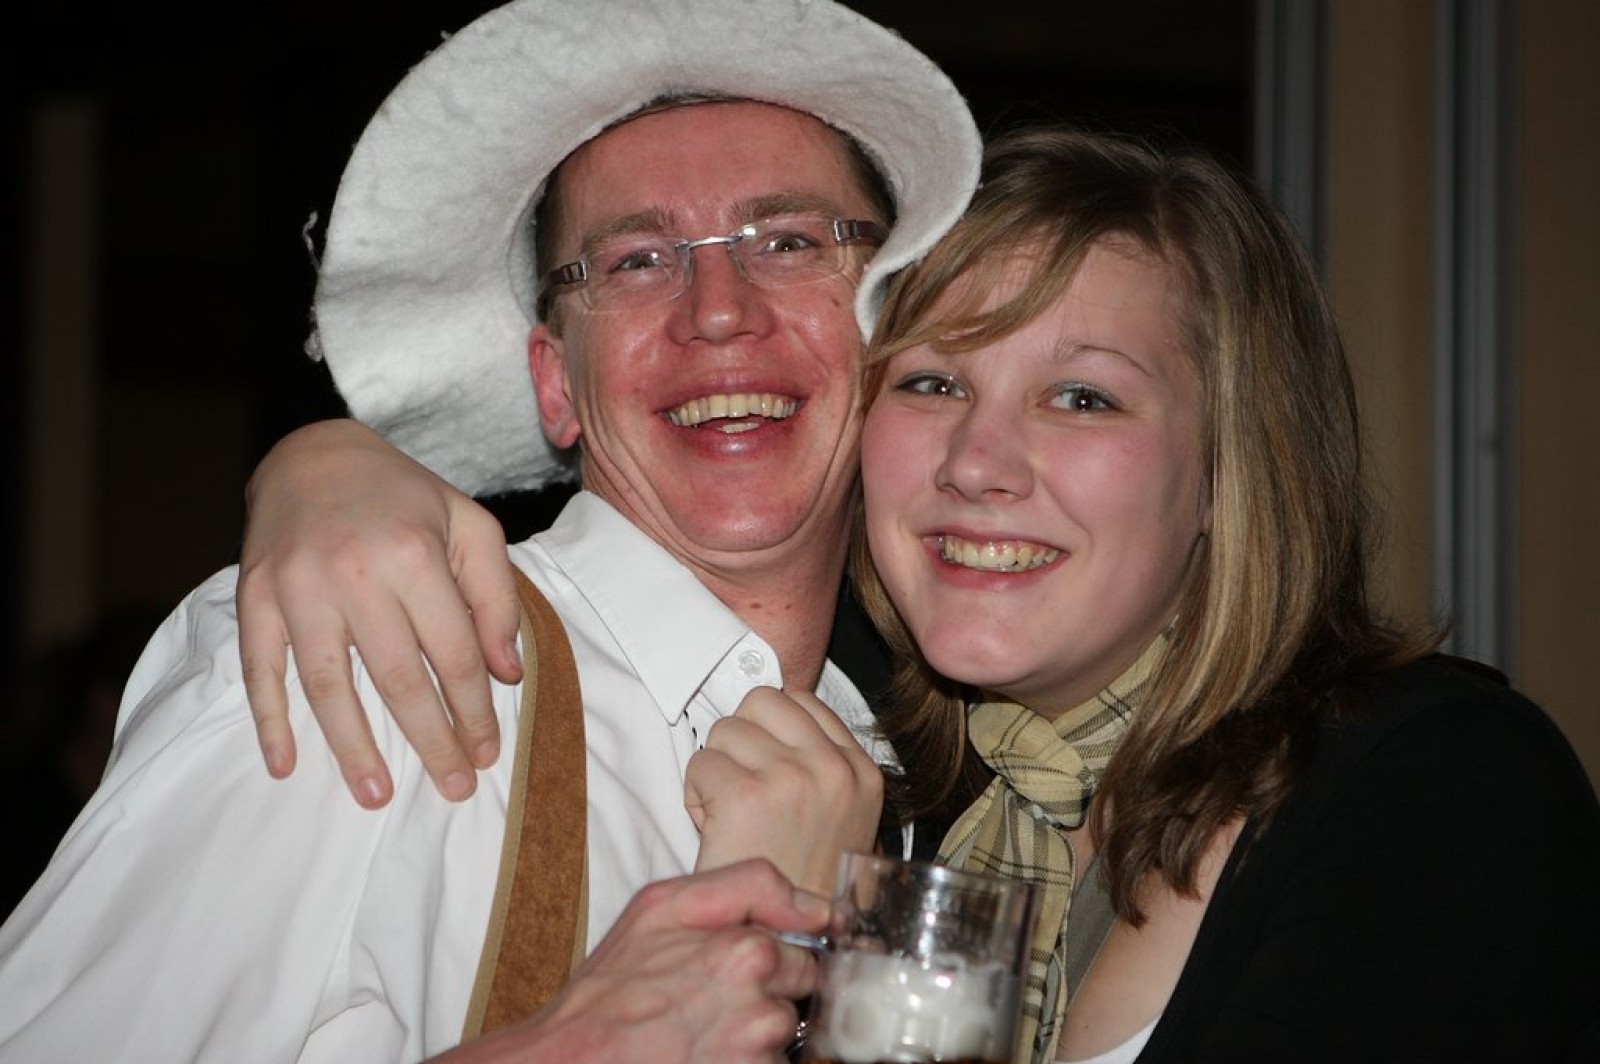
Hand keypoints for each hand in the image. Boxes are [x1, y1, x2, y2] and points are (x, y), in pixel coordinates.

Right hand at [237, 419, 521, 807]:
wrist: (312, 454)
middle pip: (398, 678)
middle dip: (430, 740)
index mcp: (414, 556)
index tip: (488, 752)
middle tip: (454, 789)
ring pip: (327, 684)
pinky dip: (268, 720)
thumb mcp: (469, 526)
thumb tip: (507, 674)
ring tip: (375, 795)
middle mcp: (354, 574)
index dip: (473, 710)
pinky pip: (259, 667)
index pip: (453, 654)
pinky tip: (285, 763)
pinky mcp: (254, 596)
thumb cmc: (404, 497)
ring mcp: (297, 587)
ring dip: (352, 747)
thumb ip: (496, 597)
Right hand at [431, 860, 827, 1063]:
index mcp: (749, 952)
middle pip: (801, 995)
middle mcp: (762, 1007)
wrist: (573, 1060)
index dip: (772, 956)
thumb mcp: (662, 905)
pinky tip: (706, 1054)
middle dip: (767, 994)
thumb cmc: (611, 988)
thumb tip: (820, 908)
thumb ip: (752, 885)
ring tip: (702, 1030)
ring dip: (755, 1036)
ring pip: (784, 1037)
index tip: (737, 968)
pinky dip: (744, 1062)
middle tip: (712, 1000)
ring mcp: (756, 1056)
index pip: (806, 949)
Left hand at [686, 687, 883, 893]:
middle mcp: (832, 768)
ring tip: (732, 814)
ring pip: (725, 729)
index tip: (764, 765)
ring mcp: (791, 778)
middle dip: (741, 740)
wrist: (789, 942)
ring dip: (716, 769)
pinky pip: (700, 764)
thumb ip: (820, 764)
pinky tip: (717, 829)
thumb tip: (777, 713)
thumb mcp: (840, 815)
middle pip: (761, 701)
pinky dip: (696, 796)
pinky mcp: (747, 794)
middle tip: (744, 788)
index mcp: (860, 770)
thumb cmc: (804, 883)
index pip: (801, 701)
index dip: (769, 728)